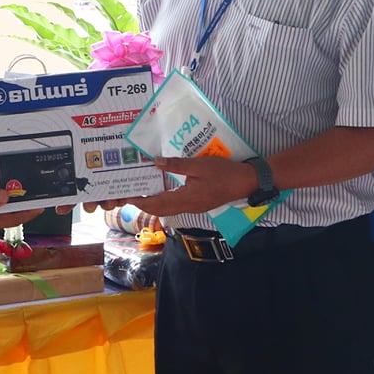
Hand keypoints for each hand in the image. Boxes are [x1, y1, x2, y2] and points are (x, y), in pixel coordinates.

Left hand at [126, 156, 255, 217]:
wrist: (245, 182)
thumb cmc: (223, 172)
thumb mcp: (198, 165)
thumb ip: (176, 164)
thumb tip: (156, 163)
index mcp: (186, 198)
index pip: (158, 203)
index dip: (142, 202)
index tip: (128, 198)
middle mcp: (188, 207)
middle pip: (161, 210)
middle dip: (145, 205)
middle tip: (131, 197)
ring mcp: (194, 207)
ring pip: (168, 210)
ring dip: (154, 205)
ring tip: (143, 195)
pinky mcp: (198, 204)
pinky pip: (176, 206)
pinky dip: (165, 202)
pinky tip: (162, 193)